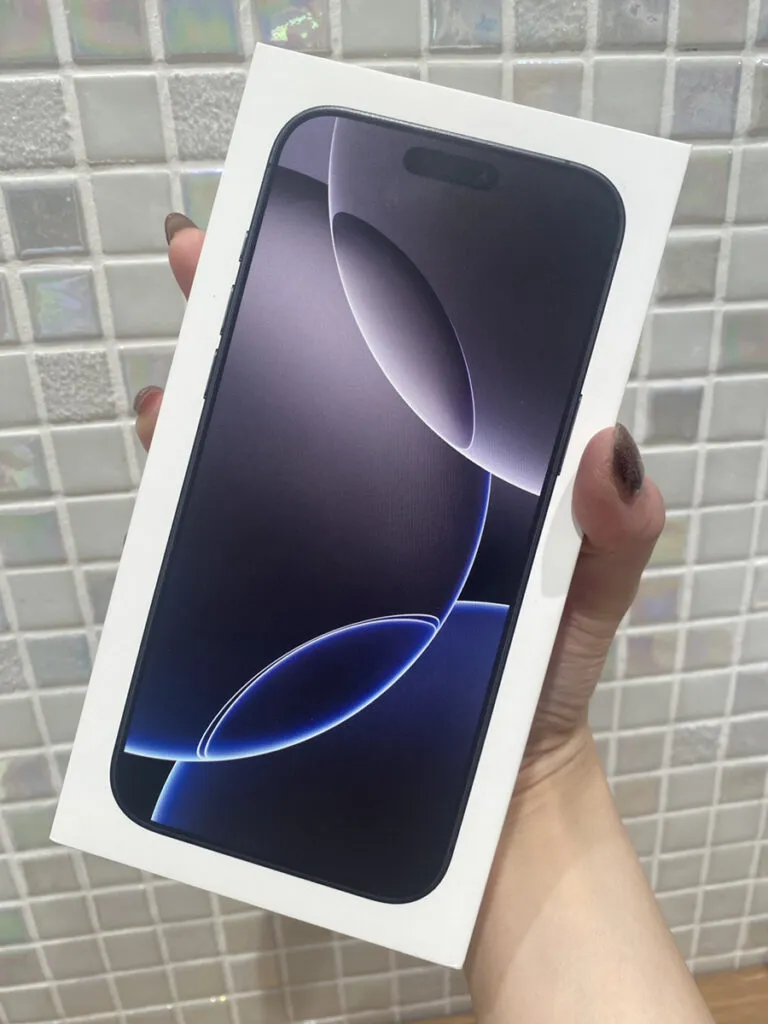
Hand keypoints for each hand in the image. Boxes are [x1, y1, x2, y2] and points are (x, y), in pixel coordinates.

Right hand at [136, 213, 665, 788]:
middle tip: (203, 258)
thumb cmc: (541, 678)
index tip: (318, 224)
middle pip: (308, 377)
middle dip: (249, 308)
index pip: (402, 355)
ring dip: (204, 388)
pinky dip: (188, 481)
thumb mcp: (593, 593)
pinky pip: (224, 526)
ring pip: (250, 440)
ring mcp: (323, 537)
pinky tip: (171, 452)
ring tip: (177, 365)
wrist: (488, 785)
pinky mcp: (283, 594)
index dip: (359, 283)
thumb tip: (608, 446)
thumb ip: (617, 531)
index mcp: (455, 462)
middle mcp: (378, 486)